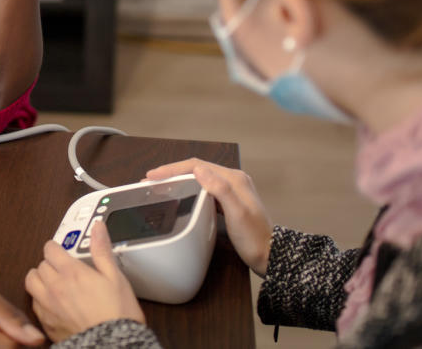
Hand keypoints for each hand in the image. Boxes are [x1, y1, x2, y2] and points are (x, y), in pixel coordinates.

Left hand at [24, 219, 143, 342]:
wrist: (113, 345)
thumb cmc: (117, 314)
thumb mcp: (115, 277)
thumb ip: (102, 250)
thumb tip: (98, 228)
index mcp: (71, 272)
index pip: (50, 248)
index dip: (56, 247)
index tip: (62, 250)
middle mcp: (55, 287)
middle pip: (40, 265)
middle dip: (49, 263)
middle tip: (62, 267)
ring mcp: (48, 306)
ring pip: (31, 283)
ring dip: (39, 279)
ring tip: (52, 282)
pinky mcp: (47, 324)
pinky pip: (34, 305)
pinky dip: (40, 299)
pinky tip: (53, 303)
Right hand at [145, 159, 272, 276]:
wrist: (270, 256)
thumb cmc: (254, 239)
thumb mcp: (237, 214)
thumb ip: (220, 189)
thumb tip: (199, 170)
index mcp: (233, 178)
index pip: (197, 165)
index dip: (172, 168)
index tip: (152, 175)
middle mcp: (233, 180)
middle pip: (197, 169)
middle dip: (172, 172)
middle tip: (151, 181)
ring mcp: (232, 191)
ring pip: (199, 179)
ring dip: (179, 180)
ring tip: (160, 186)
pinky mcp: (230, 202)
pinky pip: (205, 190)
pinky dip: (189, 190)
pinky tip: (181, 196)